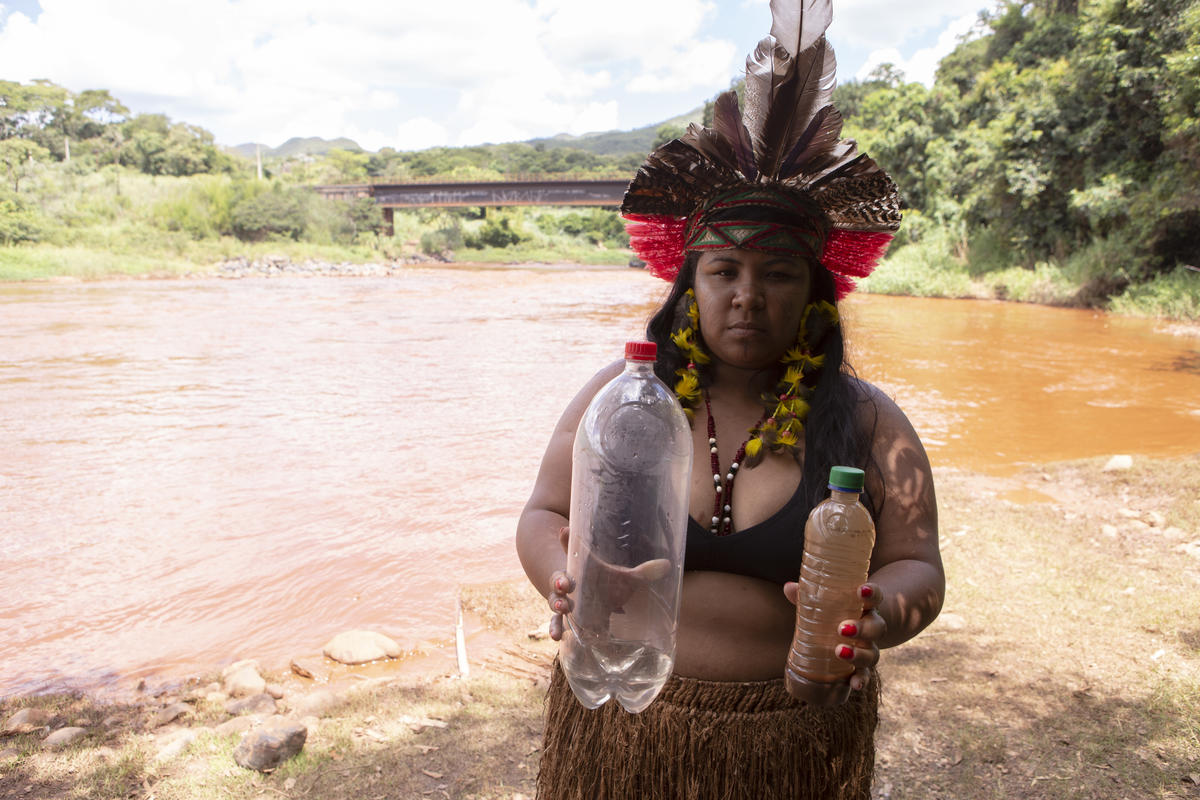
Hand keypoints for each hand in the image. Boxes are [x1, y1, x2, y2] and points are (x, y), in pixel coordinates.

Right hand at [546, 525, 672, 639]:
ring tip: (562, 609)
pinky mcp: (567, 620)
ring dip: (556, 605)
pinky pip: (556, 624)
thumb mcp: (622, 577)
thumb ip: (642, 572)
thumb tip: (668, 565)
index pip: (571, 551)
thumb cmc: (606, 585)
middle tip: (566, 585)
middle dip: (560, 582)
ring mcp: (566, 602)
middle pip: (558, 580)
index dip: (566, 541)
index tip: (565, 531)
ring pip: (555, 602)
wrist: (593, 604)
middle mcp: (570, 584)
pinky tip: (557, 637)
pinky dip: (555, 629)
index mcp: (581, 567)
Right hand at [546, 526, 572, 640]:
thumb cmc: (579, 568)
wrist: (571, 581)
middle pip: (555, 601)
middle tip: (563, 606)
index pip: (558, 580)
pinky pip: (566, 629)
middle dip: (558, 604)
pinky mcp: (572, 621)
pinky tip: (572, 643)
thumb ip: (572, 547)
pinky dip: (566, 635)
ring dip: (555, 625)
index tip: (564, 583)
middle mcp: (560, 596)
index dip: (560, 582)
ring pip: (556, 619)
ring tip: (555, 635)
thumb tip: (567, 530)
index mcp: (561, 579)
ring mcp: (564, 610)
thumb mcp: (578, 558)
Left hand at [783, 581, 886, 691]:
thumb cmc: (837, 612)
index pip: (875, 597)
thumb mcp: (826, 602)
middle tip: (842, 629)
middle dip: (862, 629)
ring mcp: (869, 648)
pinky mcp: (863, 667)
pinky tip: (854, 685)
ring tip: (840, 652)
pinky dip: (861, 680)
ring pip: (873, 653)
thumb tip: (789, 588)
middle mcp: (872, 627)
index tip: (860, 590)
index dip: (871, 593)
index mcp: (866, 607)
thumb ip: (809, 596)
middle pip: (876, 628)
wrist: (856, 631)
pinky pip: (866, 675)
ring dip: (859, 654)